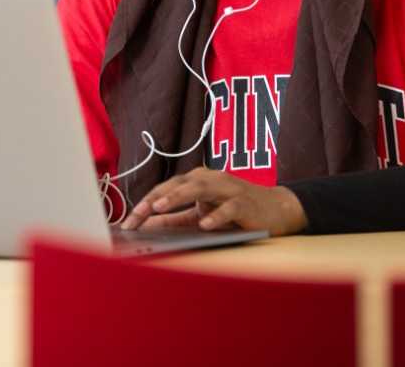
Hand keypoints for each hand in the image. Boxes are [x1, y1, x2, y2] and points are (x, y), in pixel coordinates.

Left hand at [119, 167, 307, 236]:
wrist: (276, 209)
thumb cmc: (235, 210)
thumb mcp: (200, 215)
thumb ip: (174, 219)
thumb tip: (146, 225)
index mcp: (196, 181)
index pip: (165, 190)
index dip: (145, 203)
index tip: (127, 221)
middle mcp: (209, 180)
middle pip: (178, 185)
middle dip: (154, 199)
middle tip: (136, 213)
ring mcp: (228, 189)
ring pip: (200, 188)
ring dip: (178, 197)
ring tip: (159, 207)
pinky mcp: (245, 202)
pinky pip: (229, 207)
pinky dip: (216, 215)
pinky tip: (205, 224)